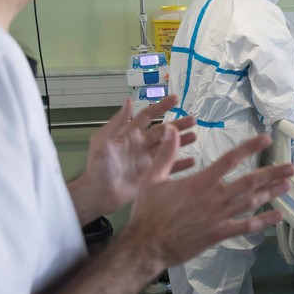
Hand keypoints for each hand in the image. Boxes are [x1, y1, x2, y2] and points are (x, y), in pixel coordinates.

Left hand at [71, 96, 196, 220]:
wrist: (99, 194)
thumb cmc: (99, 166)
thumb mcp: (104, 140)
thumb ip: (118, 122)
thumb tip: (128, 100)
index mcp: (130, 134)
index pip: (148, 116)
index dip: (161, 107)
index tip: (175, 99)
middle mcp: (141, 145)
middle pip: (164, 131)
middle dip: (178, 125)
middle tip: (193, 120)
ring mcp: (148, 160)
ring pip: (169, 147)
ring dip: (182, 141)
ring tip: (195, 136)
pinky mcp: (152, 175)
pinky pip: (170, 167)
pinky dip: (181, 164)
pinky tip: (192, 161)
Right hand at [128, 130, 293, 267]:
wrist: (147, 245)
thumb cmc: (148, 212)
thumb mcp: (153, 178)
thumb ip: (166, 153)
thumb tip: (171, 128)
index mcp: (201, 181)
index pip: (230, 159)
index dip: (249, 148)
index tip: (266, 139)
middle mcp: (215, 197)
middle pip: (250, 181)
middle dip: (272, 173)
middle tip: (291, 167)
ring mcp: (219, 217)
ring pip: (251, 202)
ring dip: (271, 193)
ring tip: (288, 185)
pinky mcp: (219, 234)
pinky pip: (246, 227)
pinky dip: (264, 221)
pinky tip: (277, 216)